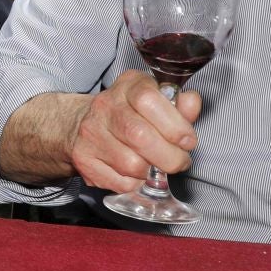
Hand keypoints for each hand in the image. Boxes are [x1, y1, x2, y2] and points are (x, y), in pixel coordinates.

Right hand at [63, 70, 199, 192]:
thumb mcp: (156, 101)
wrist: (80, 124)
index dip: (175, 125)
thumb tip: (191, 103)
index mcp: (127, 86)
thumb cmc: (129, 114)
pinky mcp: (84, 160)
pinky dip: (136, 183)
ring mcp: (91, 134)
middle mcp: (104, 107)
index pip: (149, 100)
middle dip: (170, 156)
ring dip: (153, 172)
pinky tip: (137, 173)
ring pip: (131, 164)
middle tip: (180, 160)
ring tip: (157, 166)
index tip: (188, 140)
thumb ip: (178, 105)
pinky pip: (120, 183)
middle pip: (140, 136)